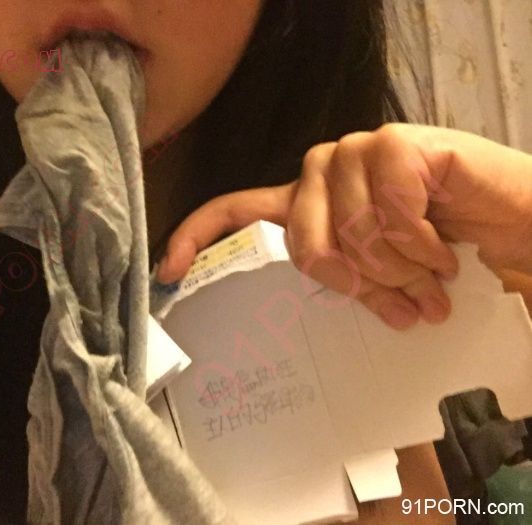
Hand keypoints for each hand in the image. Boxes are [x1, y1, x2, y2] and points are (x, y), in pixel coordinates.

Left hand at [154, 123, 531, 329]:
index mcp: (304, 203)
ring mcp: (354, 152)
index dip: (196, 237)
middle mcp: (319, 172)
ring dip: (402, 270)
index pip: (234, 209)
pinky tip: (444, 245)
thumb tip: (335, 299)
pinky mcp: (394, 143)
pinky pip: (394, 213)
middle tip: (405, 299)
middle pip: (306, 246)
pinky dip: (425, 244)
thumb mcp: (381, 274)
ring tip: (432, 272)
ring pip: (355, 234)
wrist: (506, 218)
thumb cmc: (437, 247)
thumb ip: (350, 282)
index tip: (170, 272)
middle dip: (364, 285)